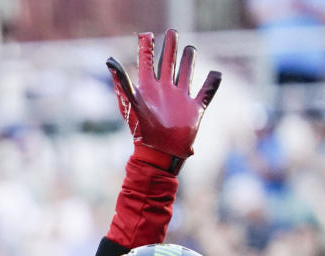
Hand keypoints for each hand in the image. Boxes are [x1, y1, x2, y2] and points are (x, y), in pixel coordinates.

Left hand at [106, 29, 221, 172]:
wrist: (159, 153)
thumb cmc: (141, 131)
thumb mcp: (130, 103)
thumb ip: (122, 81)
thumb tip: (109, 60)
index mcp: (148, 88)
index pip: (146, 61)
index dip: (146, 47)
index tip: (146, 35)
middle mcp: (164, 90)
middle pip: (168, 62)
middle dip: (170, 47)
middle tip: (172, 32)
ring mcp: (180, 98)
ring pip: (187, 72)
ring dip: (189, 60)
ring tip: (190, 48)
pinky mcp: (195, 109)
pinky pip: (207, 92)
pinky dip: (212, 82)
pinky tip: (216, 73)